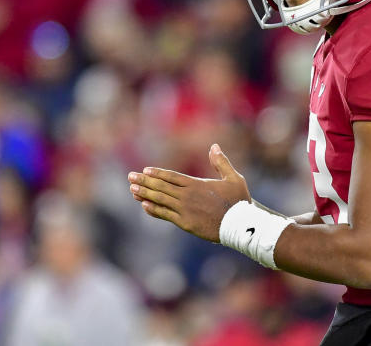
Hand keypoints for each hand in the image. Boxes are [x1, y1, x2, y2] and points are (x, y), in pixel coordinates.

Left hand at [128, 144, 250, 242]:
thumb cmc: (238, 201)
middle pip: (161, 186)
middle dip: (144, 181)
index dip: (157, 173)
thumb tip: (214, 146)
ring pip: (160, 199)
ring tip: (132, 190)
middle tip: (130, 177)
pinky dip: (154, 210)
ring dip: (145, 194)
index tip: (145, 170)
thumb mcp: (233, 178)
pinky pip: (166, 215)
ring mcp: (185, 210)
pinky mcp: (185, 223)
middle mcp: (187, 195)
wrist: (240, 225)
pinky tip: (144, 205)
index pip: (172, 177)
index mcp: (196, 184)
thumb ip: (221, 162)